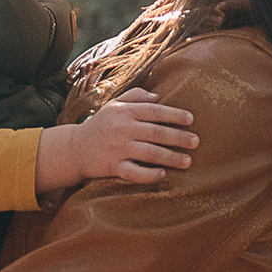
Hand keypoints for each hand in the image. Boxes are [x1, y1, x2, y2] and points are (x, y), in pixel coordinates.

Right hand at [37, 91, 200, 191]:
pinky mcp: (112, 166)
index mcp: (124, 112)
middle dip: (178, 137)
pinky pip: (133, 172)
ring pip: (149, 153)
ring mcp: (117, 149)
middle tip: (196, 142)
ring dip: (170, 157)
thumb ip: (135, 97)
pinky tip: (162, 174)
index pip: (154, 111)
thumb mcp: (114, 105)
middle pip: (155, 132)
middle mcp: (122, 129)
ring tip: (187, 161)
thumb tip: (158, 98)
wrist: (75, 148)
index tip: (190, 120)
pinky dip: (148, 174)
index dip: (174, 115)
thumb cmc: (101, 125)